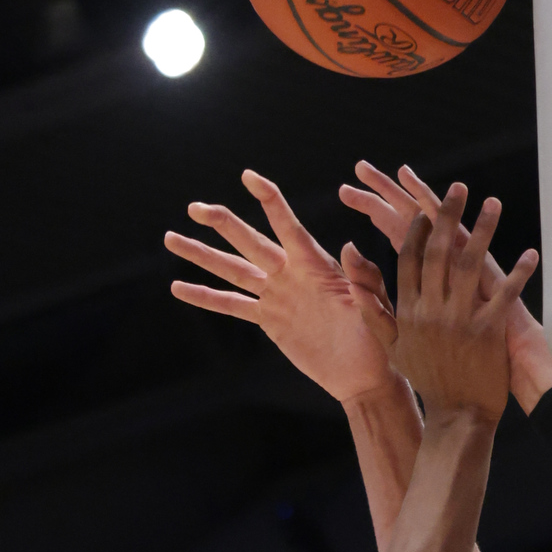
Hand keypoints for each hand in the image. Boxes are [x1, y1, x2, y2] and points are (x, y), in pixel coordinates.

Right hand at [165, 170, 395, 404]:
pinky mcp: (269, 320)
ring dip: (202, 254)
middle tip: (194, 207)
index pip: (288, 226)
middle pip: (250, 242)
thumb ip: (364, 280)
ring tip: (171, 238)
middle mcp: (291, 274)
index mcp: (317, 265)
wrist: (366, 375)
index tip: (249, 176)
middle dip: (222, 223)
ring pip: (232, 270)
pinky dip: (206, 297)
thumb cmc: (380, 339)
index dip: (270, 201)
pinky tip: (179, 287)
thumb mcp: (378, 309)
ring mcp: (277, 295)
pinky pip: (232, 306)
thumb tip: (350, 246)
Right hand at [348, 184, 536, 422]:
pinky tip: (531, 253)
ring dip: (484, 230)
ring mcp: (460, 320)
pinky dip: (519, 273)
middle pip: (438, 251)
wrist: (457, 415)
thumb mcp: (391, 347)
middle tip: (459, 187)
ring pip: (470, 264)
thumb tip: (352, 276)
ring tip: (493, 203)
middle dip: (448, 214)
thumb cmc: (427, 380)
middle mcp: (432, 310)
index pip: (409, 258)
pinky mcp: (487, 332)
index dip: (418, 228)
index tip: (426, 206)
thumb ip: (374, 310)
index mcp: (409, 310)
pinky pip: (505, 294)